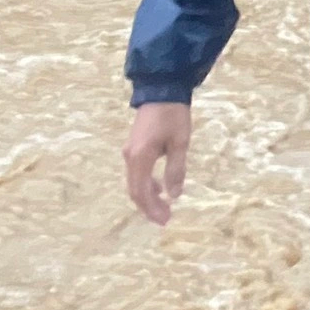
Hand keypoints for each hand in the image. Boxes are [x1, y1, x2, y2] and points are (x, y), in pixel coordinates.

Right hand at [124, 101, 190, 224]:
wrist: (161, 89)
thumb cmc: (173, 115)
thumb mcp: (180, 143)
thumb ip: (175, 170)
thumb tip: (173, 195)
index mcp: (140, 157)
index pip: (141, 192)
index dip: (151, 209)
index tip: (165, 220)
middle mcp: (130, 157)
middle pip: (135, 190)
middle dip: (149, 207)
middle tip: (165, 219)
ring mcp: (130, 151)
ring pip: (134, 182)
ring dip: (148, 197)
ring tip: (164, 208)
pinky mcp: (134, 147)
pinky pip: (136, 173)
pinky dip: (146, 185)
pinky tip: (159, 189)